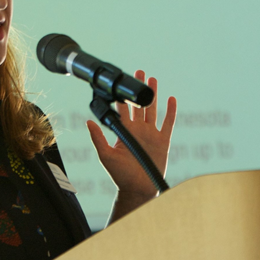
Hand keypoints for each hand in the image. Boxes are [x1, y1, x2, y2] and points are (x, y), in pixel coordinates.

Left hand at [86, 71, 176, 196]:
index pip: (123, 109)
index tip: (120, 82)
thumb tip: (88, 121)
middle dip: (138, 89)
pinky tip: (171, 99)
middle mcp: (138, 130)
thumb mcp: (105, 155)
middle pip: (138, 105)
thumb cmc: (119, 175)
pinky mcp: (163, 141)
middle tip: (139, 71)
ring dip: (153, 95)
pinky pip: (168, 123)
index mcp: (124, 131)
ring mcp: (151, 134)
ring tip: (153, 80)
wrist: (137, 188)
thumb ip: (98, 138)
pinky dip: (170, 111)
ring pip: (153, 110)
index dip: (122, 96)